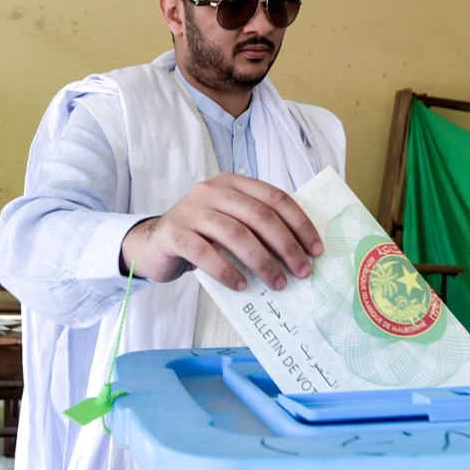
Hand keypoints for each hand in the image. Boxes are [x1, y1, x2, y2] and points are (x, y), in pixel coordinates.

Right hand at [120, 173, 323, 291]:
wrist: (153, 244)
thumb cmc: (202, 236)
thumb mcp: (231, 221)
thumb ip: (257, 226)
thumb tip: (300, 251)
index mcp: (233, 183)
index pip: (275, 198)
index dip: (299, 224)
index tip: (316, 250)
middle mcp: (212, 190)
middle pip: (259, 216)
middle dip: (286, 246)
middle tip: (302, 272)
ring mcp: (191, 210)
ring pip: (236, 234)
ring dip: (262, 262)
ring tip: (276, 283)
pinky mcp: (174, 233)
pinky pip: (205, 253)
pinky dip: (227, 271)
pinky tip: (240, 286)